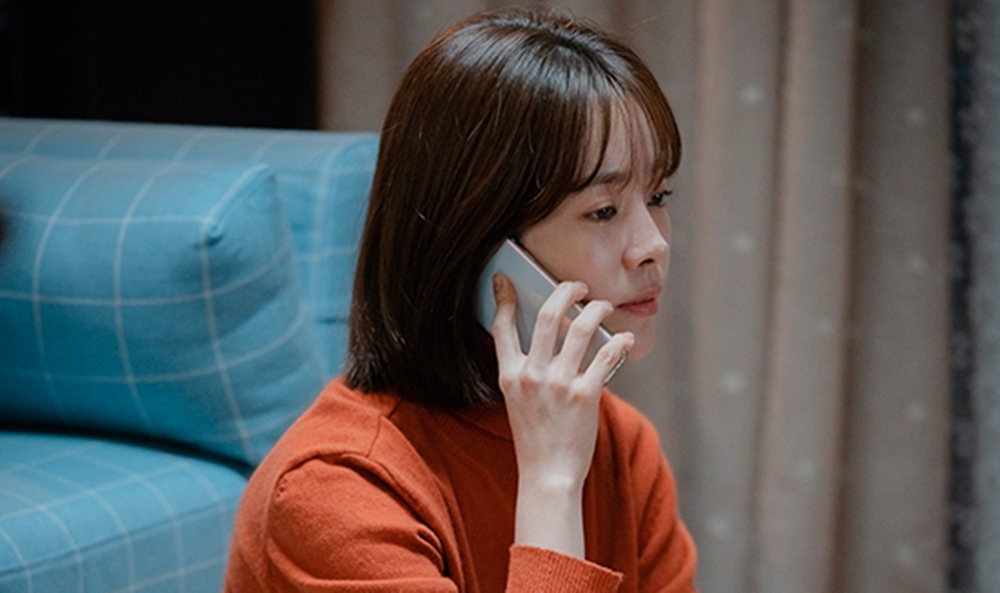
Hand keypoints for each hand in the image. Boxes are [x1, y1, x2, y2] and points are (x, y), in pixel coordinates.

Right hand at [490, 273, 633, 556]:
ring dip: (598, 309)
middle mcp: (532, 374)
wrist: (548, 476)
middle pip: (549, 315)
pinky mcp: (585, 395)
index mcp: (509, 375)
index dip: (503, 299)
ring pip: (582, 328)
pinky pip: (607, 354)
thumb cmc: (536, 440)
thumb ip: (528, 372)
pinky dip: (619, 341)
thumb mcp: (518, 402)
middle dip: (566, 291)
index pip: (502, 327)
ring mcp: (559, 383)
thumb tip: (552, 339)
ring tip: (604, 306)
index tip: (504, 279)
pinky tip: (624, 338)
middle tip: (578, 286)